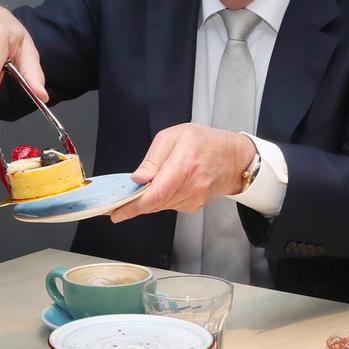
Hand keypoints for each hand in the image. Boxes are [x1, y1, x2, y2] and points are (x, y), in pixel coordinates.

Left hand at [110, 124, 255, 222]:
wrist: (232, 157)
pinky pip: (168, 205)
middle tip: (115, 205)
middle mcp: (191, 185)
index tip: (116, 212)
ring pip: (159, 206)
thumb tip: (138, 178)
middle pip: (154, 203)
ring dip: (146, 200)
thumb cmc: (205, 142)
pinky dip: (160, 198)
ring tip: (140, 189)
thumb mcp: (175, 136)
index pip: (156, 193)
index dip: (134, 206)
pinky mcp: (193, 206)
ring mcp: (194, 199)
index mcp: (185, 164)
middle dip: (133, 204)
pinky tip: (163, 186)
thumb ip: (153, 158)